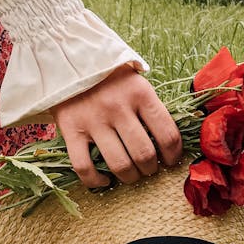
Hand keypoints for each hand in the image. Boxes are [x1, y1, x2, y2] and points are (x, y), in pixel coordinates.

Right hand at [50, 66, 182, 188]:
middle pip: (144, 154)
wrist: (69, 62)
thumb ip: (151, 107)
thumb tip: (170, 142)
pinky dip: (96, 181)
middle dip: (151, 169)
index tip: (171, 161)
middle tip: (149, 168)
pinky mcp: (71, 131)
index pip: (168, 134)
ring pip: (119, 164)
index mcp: (141, 94)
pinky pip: (84, 167)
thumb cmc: (109, 76)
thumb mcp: (137, 82)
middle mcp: (118, 108)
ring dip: (130, 176)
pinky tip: (105, 181)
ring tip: (131, 174)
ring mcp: (93, 120)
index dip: (174, 155)